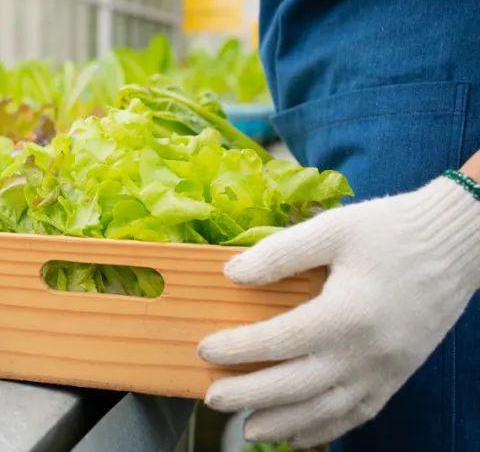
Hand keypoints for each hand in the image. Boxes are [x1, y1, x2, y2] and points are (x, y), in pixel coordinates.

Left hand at [198, 175, 479, 447]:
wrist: (457, 244)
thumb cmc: (391, 231)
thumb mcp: (333, 228)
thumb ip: (280, 253)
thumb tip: (232, 275)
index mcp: (347, 313)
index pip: (280, 341)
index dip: (238, 348)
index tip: (205, 351)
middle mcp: (367, 351)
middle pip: (298, 385)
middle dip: (250, 395)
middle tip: (212, 399)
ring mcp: (386, 370)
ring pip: (328, 409)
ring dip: (285, 423)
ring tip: (247, 429)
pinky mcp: (398, 376)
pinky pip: (359, 413)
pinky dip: (326, 428)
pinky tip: (299, 434)